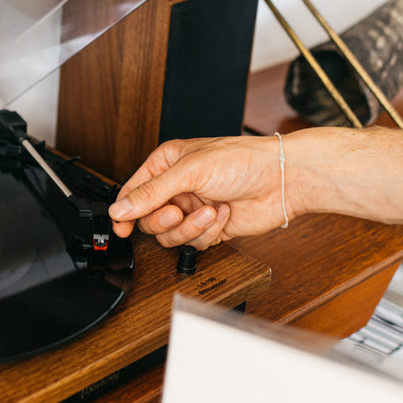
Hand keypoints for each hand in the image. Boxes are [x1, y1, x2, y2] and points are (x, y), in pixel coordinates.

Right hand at [107, 135, 290, 248]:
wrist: (282, 179)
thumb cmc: (243, 160)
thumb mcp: (190, 171)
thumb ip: (151, 192)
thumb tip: (121, 208)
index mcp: (167, 164)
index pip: (133, 193)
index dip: (125, 211)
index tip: (121, 227)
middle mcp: (178, 187)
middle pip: (149, 219)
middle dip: (164, 220)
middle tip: (175, 213)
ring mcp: (194, 209)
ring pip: (171, 235)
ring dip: (190, 227)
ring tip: (208, 211)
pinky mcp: (210, 228)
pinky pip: (195, 242)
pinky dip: (208, 232)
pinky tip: (222, 214)